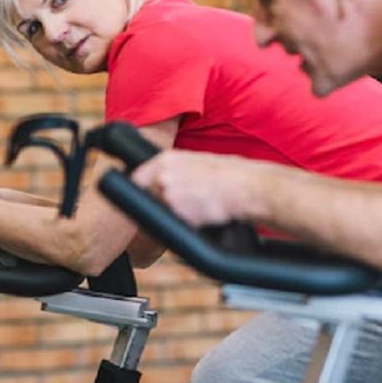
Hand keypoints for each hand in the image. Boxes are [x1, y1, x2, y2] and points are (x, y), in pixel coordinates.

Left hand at [130, 150, 254, 226]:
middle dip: (158, 203)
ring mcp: (166, 194)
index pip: (136, 177)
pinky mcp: (176, 212)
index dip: (143, 189)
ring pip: (159, 211)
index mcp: (166, 158)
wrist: (245, 188)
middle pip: (145, 196)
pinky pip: (172, 224)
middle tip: (182, 204)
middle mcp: (162, 174)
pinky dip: (184, 223)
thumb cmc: (230, 175)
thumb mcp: (198, 161)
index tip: (149, 196)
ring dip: (171, 214)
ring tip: (197, 208)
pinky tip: (202, 215)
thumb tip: (163, 180)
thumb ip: (175, 169)